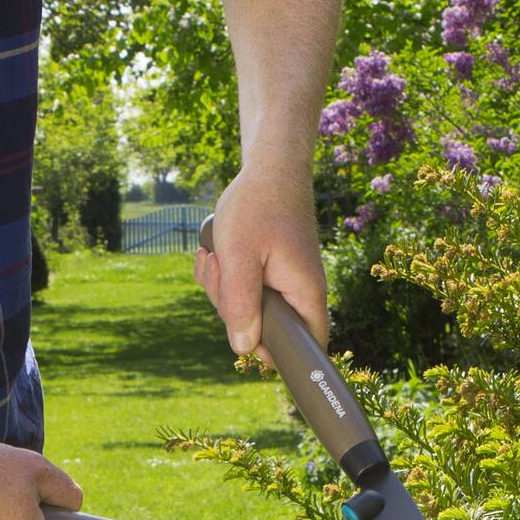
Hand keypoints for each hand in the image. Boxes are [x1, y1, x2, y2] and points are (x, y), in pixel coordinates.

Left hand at [196, 162, 327, 355]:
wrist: (269, 168)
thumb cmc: (258, 206)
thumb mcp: (240, 257)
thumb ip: (240, 304)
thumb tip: (243, 348)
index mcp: (305, 295)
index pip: (303, 348)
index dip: (271, 352)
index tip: (240, 326)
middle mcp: (299, 294)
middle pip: (263, 331)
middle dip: (230, 308)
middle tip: (221, 267)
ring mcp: (283, 284)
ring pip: (246, 310)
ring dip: (221, 288)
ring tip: (215, 254)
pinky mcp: (269, 274)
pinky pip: (242, 292)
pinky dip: (223, 277)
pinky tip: (215, 253)